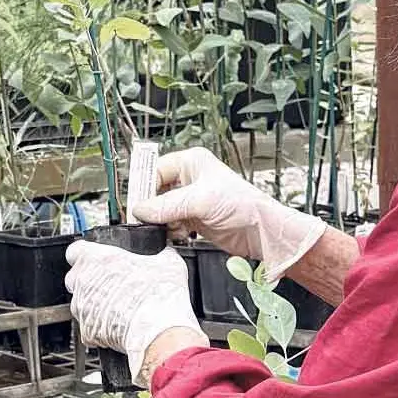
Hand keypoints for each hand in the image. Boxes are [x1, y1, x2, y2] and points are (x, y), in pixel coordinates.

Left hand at [68, 239, 198, 378]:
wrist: (157, 331)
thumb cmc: (158, 296)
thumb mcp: (170, 264)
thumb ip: (162, 255)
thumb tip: (166, 255)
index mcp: (96, 259)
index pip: (75, 250)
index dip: (87, 255)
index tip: (98, 259)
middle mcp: (83, 282)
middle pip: (76, 277)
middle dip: (90, 281)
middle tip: (113, 284)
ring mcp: (82, 308)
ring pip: (81, 303)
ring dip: (95, 304)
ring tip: (120, 307)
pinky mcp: (86, 332)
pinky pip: (89, 327)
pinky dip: (100, 327)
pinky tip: (119, 325)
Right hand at [138, 149, 326, 273]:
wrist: (261, 231)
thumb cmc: (242, 205)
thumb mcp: (200, 200)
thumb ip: (167, 206)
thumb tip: (141, 210)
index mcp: (191, 162)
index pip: (156, 170)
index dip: (145, 187)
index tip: (137, 204)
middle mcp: (189, 179)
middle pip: (156, 191)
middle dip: (153, 208)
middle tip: (148, 220)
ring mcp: (191, 200)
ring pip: (162, 210)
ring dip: (162, 222)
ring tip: (171, 228)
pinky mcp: (194, 219)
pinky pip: (171, 224)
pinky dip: (171, 231)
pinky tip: (181, 234)